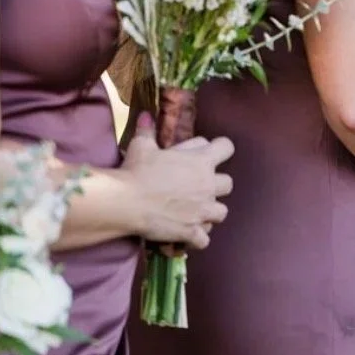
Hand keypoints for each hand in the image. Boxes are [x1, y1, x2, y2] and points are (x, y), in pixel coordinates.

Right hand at [122, 113, 233, 247]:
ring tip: (194, 212)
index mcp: (201, 161)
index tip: (207, 154)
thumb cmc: (136, 170)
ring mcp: (203, 210)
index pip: (227, 147)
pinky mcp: (192, 231)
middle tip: (197, 187)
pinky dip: (197, 238)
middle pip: (228, 184)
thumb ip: (148, 131)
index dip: (219, 149)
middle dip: (216, 186)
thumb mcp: (142, 146)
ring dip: (210, 213)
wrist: (126, 202)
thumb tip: (146, 116)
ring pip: (222, 213)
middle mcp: (208, 184)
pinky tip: (186, 234)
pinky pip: (204, 239)